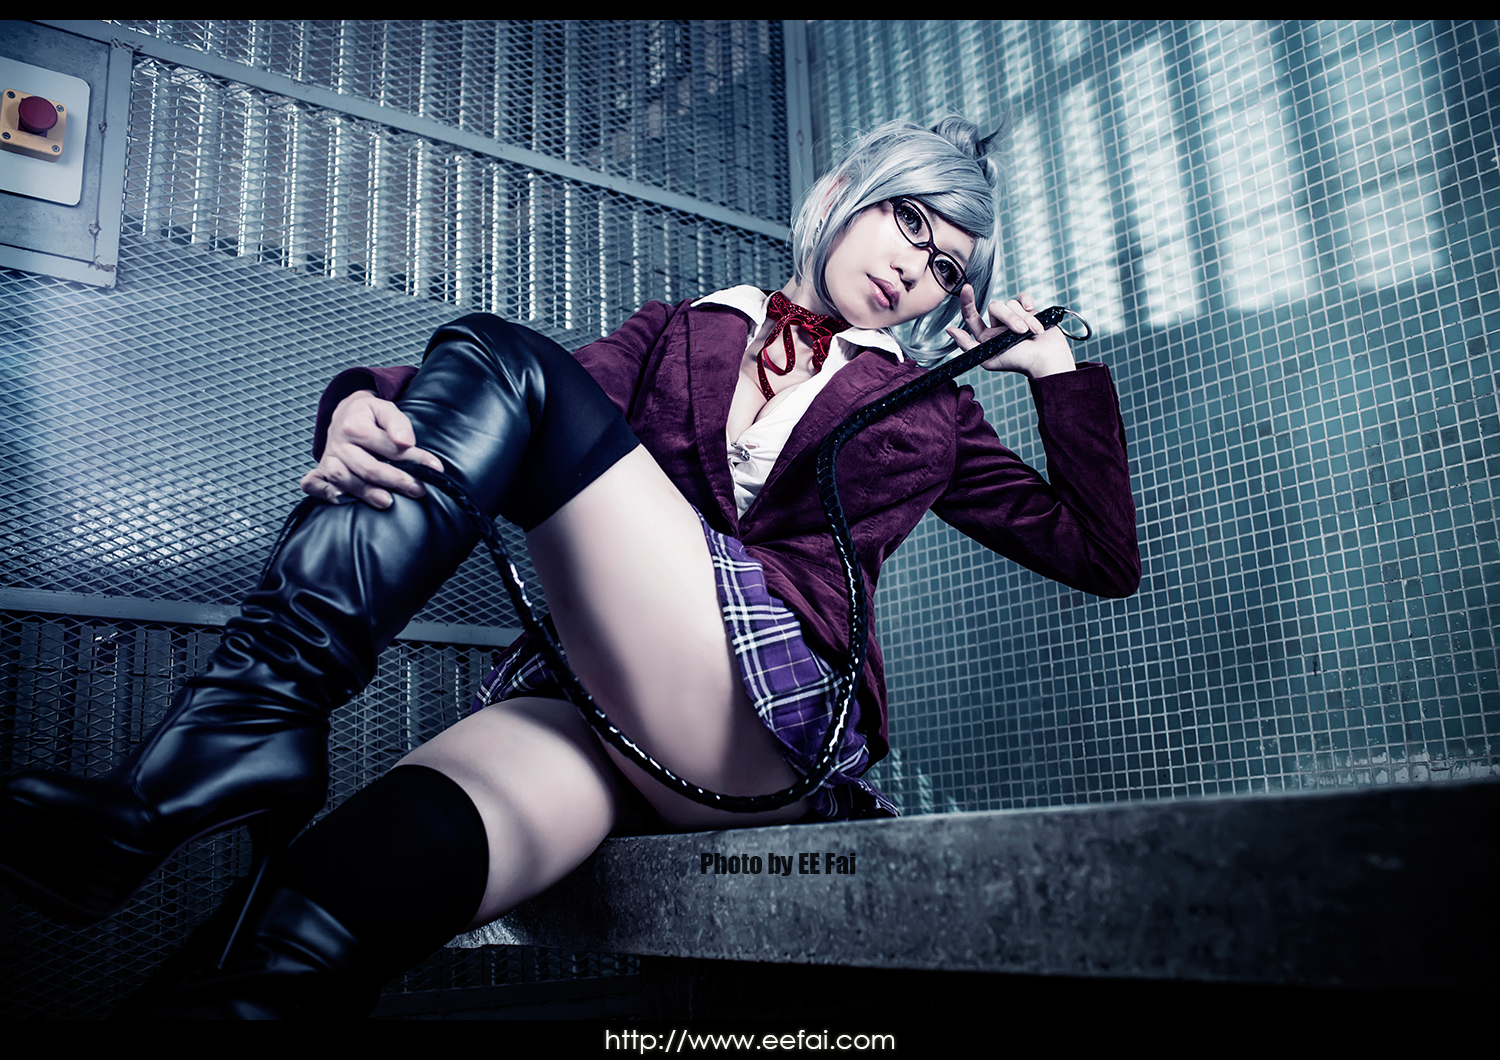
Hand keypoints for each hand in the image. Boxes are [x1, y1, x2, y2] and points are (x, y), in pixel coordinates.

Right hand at [300, 390, 443, 508]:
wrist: (345, 415)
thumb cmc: (370, 416)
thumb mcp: (386, 409)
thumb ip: (399, 423)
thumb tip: (406, 442)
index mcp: (355, 426)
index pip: (389, 447)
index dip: (415, 458)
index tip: (436, 468)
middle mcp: (339, 444)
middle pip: (367, 467)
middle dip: (396, 480)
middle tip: (419, 490)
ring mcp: (329, 458)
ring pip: (343, 479)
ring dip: (365, 492)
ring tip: (388, 502)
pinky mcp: (321, 470)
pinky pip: (314, 484)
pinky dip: (325, 493)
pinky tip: (342, 501)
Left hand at [945, 288, 1074, 377]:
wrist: (1047, 359)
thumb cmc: (1019, 363)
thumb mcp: (988, 358)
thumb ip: (968, 345)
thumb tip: (950, 330)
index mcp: (986, 336)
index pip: (971, 316)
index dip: (967, 302)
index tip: (966, 288)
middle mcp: (998, 325)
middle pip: (995, 307)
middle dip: (1009, 318)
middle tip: (1021, 332)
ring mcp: (1014, 316)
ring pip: (1011, 303)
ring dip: (1024, 318)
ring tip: (1033, 332)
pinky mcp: (1029, 311)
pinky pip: (1022, 297)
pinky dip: (1027, 301)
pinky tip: (1032, 308)